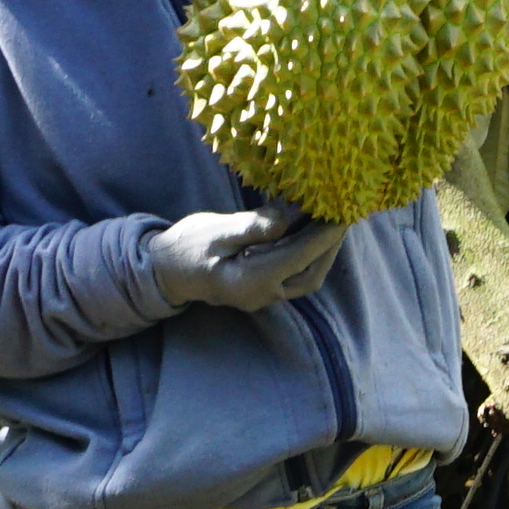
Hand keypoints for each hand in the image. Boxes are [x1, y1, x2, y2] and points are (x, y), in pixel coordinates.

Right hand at [148, 207, 354, 310]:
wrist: (165, 271)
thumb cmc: (185, 247)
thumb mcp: (216, 230)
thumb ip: (253, 227)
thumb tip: (287, 218)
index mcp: (250, 280)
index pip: (298, 257)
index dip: (323, 236)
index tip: (341, 213)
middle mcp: (262, 294)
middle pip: (310, 274)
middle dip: (330, 246)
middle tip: (343, 215)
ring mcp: (263, 295)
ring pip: (305, 277)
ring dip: (322, 251)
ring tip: (332, 221)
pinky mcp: (263, 288)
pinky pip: (293, 273)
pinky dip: (307, 253)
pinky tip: (311, 231)